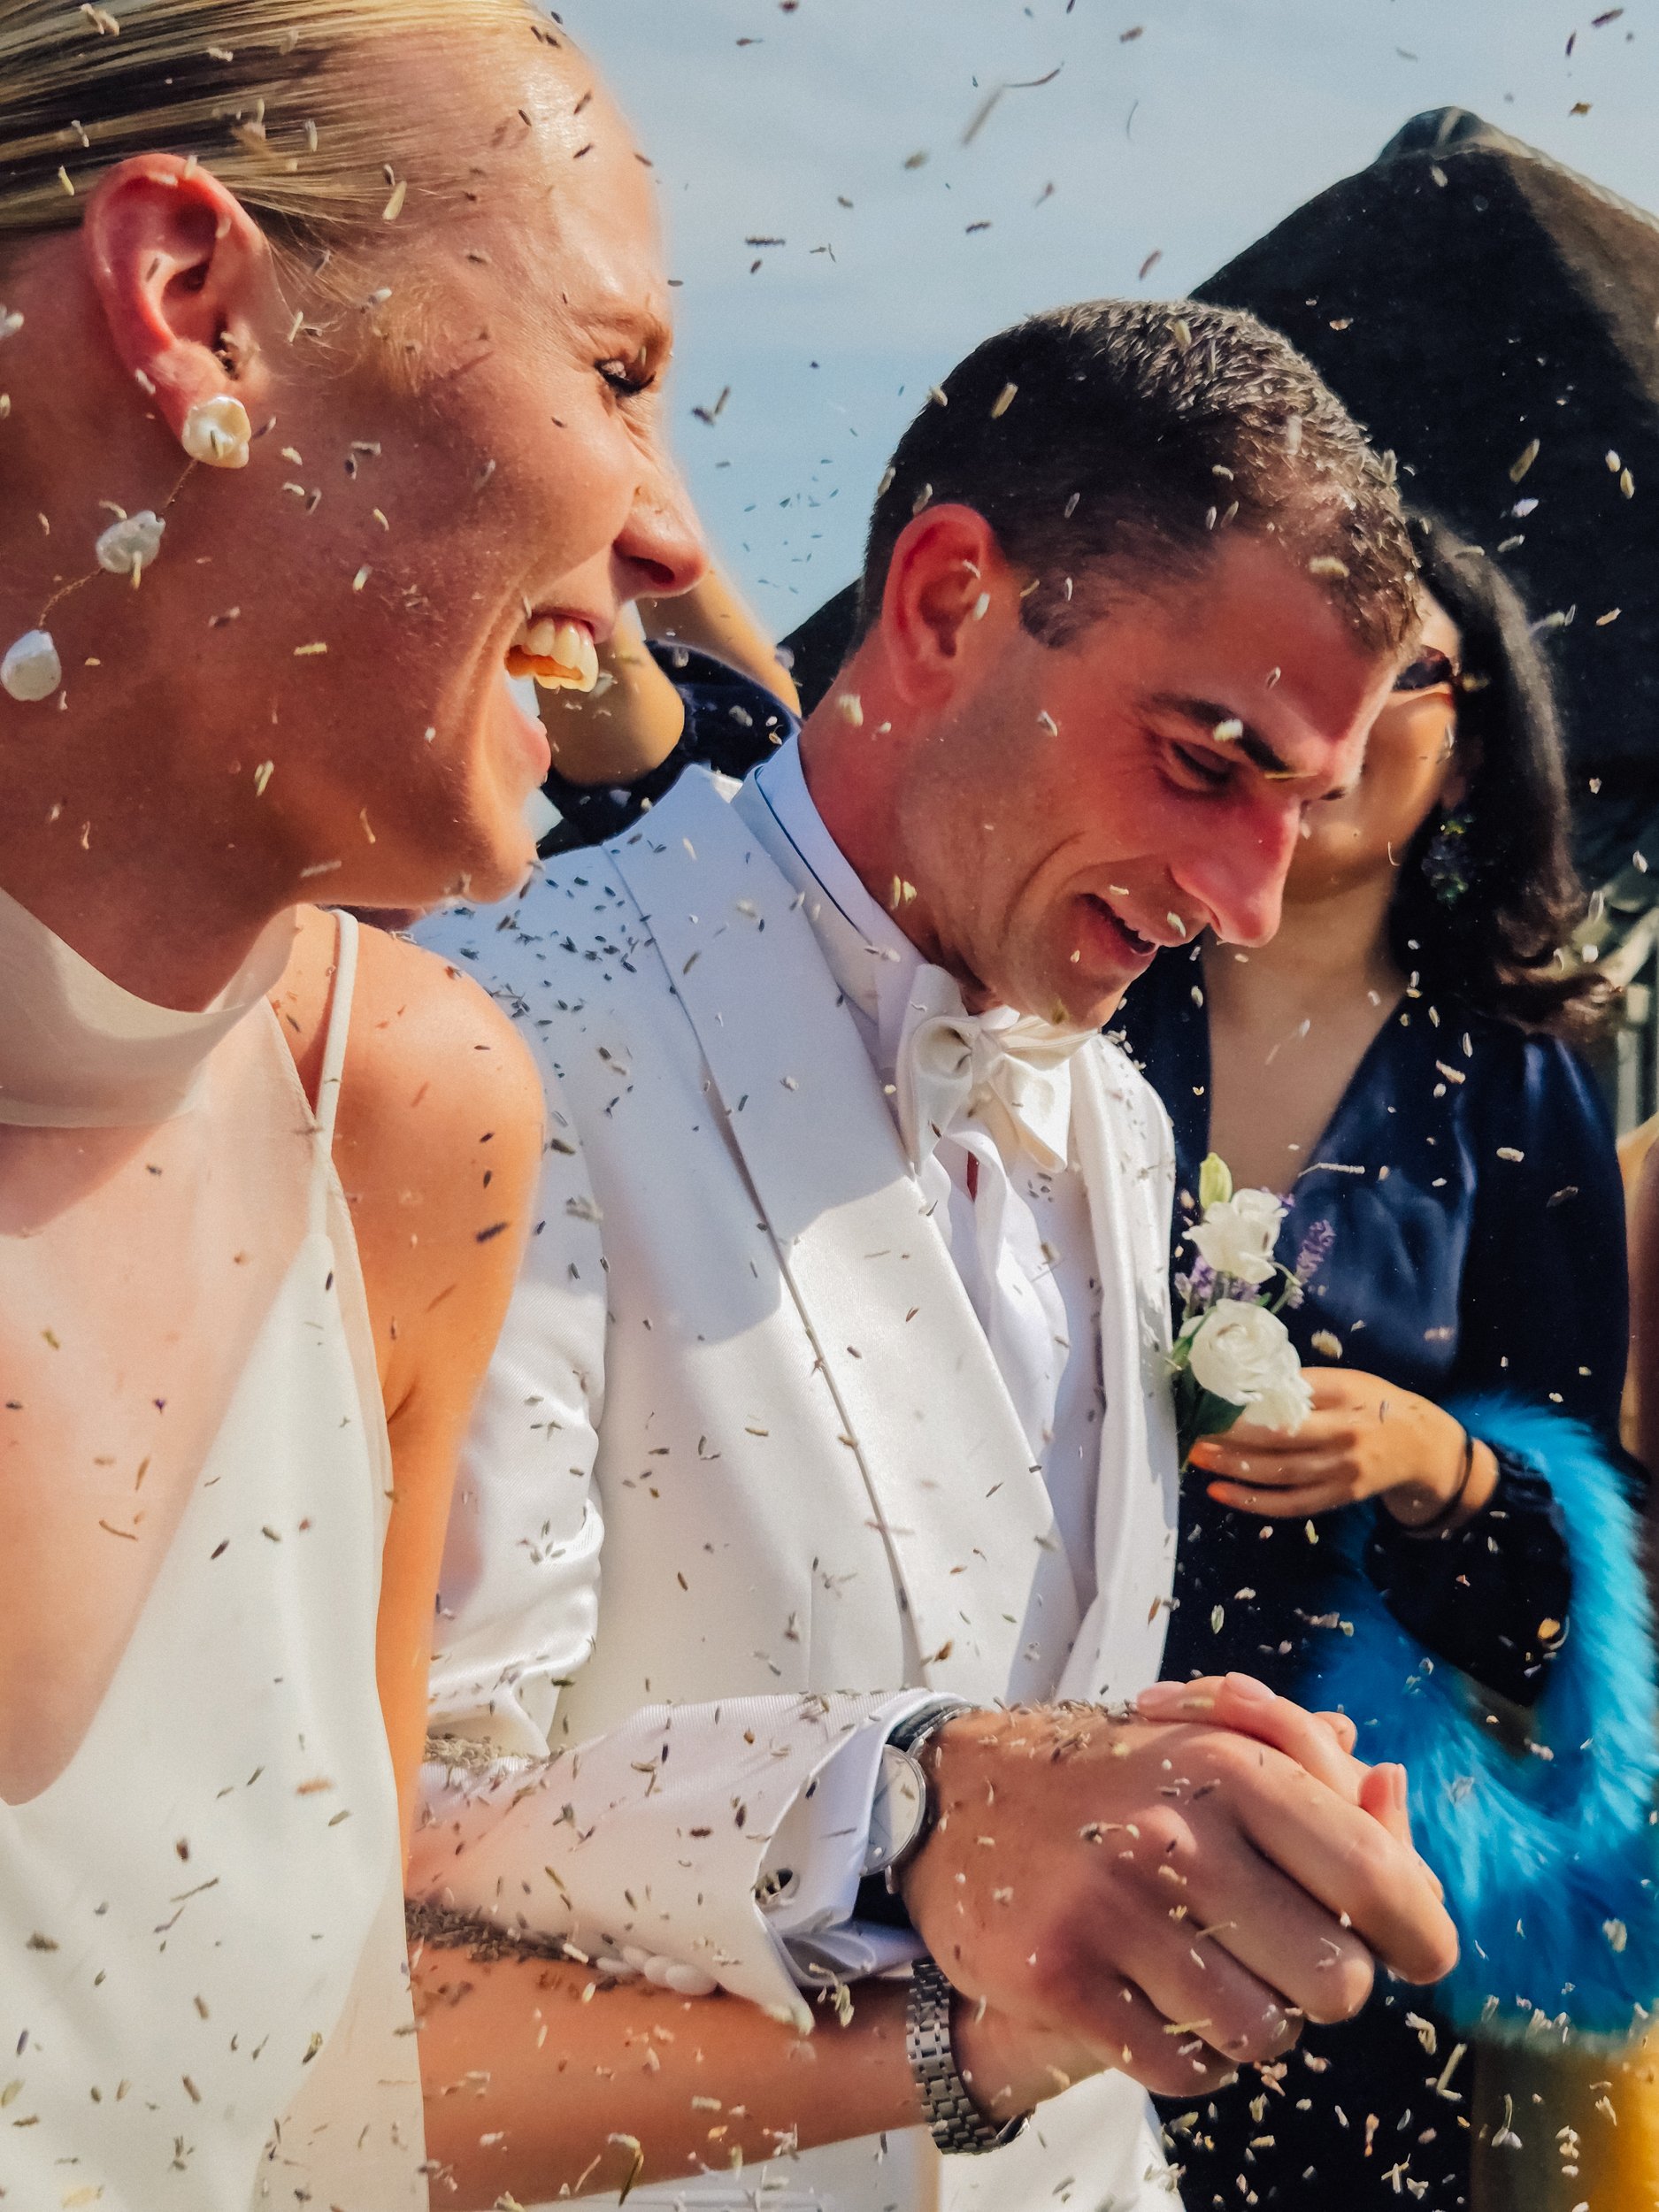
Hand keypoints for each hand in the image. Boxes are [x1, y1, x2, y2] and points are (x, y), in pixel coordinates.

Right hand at [899, 1692, 1456, 2100]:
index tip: (1412, 1948)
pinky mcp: (1058, 1974)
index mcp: (1229, 1765)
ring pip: (1263, 2035)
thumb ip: (1308, 1762)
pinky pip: (1181, 2070)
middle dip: (1324, 1984)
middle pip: (1337, 1980)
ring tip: (1216, 1977)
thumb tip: (1390, 1793)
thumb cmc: (1106, 1775)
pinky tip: (1167, 2009)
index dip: (1420, 1931)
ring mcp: (1112, 1906)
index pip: (1379, 1874)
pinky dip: (1192, 2058)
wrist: (950, 1794)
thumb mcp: (1208, 1736)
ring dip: (1255, 2023)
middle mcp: (1175, 1832)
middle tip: (1280, 1954)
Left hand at [1188, 1368, 1496, 1527]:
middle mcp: (1345, 1434)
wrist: (1424, 1448)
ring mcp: (1342, 1471)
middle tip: (1193, 1427)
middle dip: (1232, 1434)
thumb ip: (1309, 1384)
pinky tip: (1221, 1492)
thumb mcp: (1351, 1383)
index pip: (1291, 1394)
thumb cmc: (1377, 1406)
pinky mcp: (1338, 1498)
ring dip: (1234, 1466)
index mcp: (1346, 1396)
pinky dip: (1253, 1501)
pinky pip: (1290, 1504)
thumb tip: (1251, 1381)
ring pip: (1280, 1473)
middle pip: (1281, 1436)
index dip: (1249, 1396)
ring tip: (1198, 1456)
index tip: (1211, 1393)